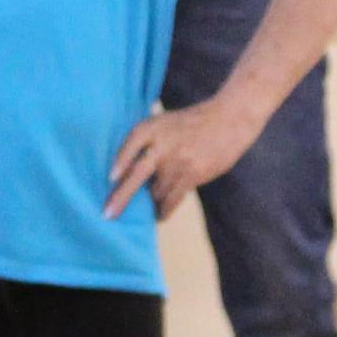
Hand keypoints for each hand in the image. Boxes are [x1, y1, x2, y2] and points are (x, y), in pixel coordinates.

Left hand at [106, 94, 260, 221]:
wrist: (229, 120)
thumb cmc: (193, 123)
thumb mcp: (166, 121)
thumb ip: (148, 141)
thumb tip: (126, 173)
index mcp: (152, 127)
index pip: (130, 144)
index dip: (119, 161)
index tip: (110, 178)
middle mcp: (163, 144)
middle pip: (136, 174)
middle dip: (120, 198)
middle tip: (107, 214)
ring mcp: (178, 161)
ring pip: (155, 191)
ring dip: (149, 202)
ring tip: (145, 209)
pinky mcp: (193, 174)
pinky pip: (172, 199)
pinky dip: (164, 210)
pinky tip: (159, 216)